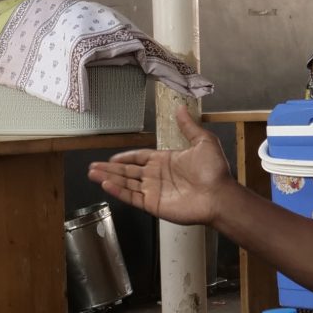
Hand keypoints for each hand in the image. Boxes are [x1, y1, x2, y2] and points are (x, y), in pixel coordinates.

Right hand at [88, 108, 230, 225]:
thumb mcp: (203, 141)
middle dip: (110, 169)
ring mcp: (154, 191)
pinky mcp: (154, 204)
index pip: (139, 158)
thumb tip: (181, 108)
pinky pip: (132, 197)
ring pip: (126, 183)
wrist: (219, 194)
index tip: (112, 157)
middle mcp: (157, 176)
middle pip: (128, 172)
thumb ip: (188, 126)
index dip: (126, 157)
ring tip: (92, 174)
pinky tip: (106, 184)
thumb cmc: (214, 171)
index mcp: (165, 161)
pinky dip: (118, 191)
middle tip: (93, 167)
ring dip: (109, 179)